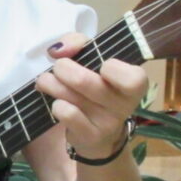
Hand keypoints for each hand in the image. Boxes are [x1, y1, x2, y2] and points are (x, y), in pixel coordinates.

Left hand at [36, 32, 148, 161]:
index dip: (114, 70)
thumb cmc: (96, 87)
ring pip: (71, 97)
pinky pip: (67, 114)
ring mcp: (108, 123)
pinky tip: (56, 103)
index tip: (101, 65)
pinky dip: (56, 105)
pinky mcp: (90, 137)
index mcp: (134, 83)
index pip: (134, 79)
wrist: (96, 133)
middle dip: (64, 69)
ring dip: (51, 83)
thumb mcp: (94, 60)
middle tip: (59, 67)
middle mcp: (124, 105)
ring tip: (47, 81)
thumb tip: (59, 48)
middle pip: (86, 82)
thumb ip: (79, 43)